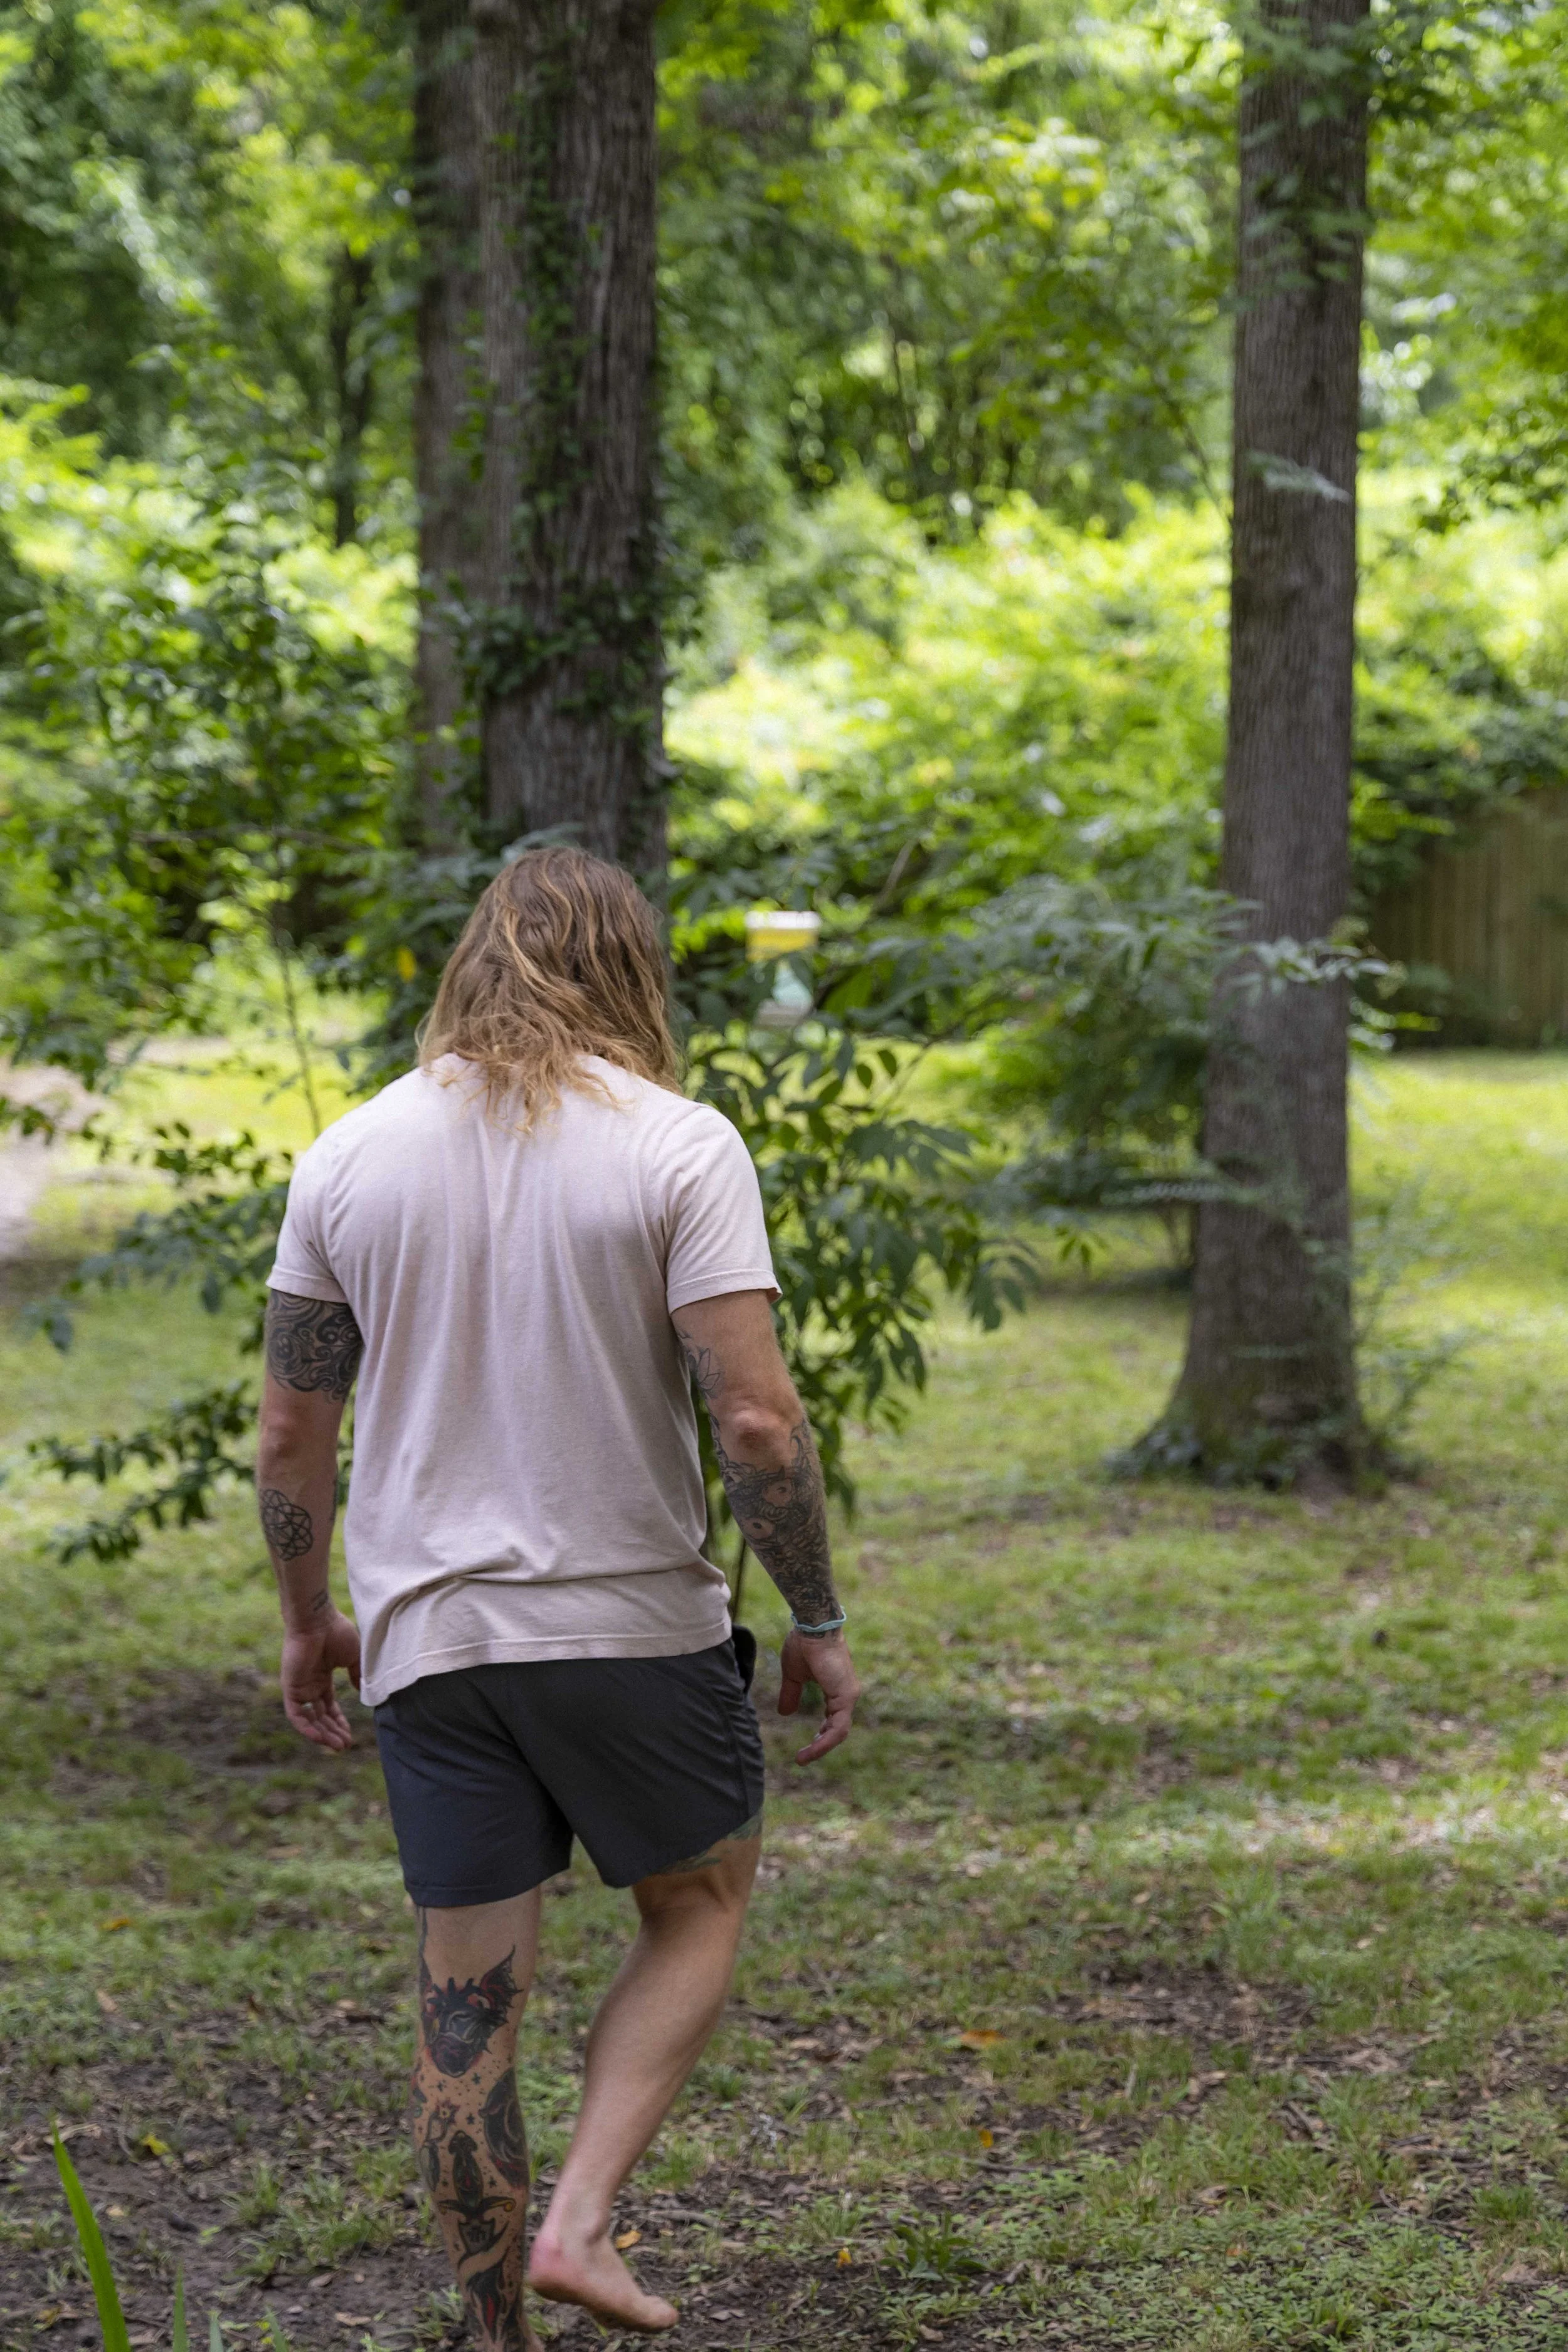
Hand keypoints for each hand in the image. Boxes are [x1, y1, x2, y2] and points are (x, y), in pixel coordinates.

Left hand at [280, 1609, 361, 1750]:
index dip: (339, 1721)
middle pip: (320, 1716)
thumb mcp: (354, 1657)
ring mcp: (299, 1687)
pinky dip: (307, 1728)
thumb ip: (357, 1675)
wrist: (317, 1620)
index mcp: (322, 1677)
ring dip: (323, 1733)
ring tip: (338, 1745)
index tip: (350, 1734)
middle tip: (345, 1745)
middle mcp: (309, 1684)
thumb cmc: (336, 1632)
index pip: (329, 1706)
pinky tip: (321, 1737)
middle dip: (333, 1731)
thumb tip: (362, 1691)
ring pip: (309, 1719)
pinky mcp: (291, 1688)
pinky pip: (296, 1714)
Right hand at [778, 1629, 859, 1764]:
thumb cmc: (803, 1644)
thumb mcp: (793, 1675)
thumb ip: (791, 1694)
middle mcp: (847, 1693)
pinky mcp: (846, 1696)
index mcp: (837, 1688)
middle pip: (837, 1729)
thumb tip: (784, 1713)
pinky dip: (825, 1741)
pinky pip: (838, 1727)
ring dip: (821, 1747)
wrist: (811, 1627)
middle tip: (804, 1757)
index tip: (807, 1745)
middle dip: (820, 1744)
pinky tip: (811, 1749)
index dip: (821, 1734)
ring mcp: (849, 1695)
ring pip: (839, 1732)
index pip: (833, 1719)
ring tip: (803, 1758)